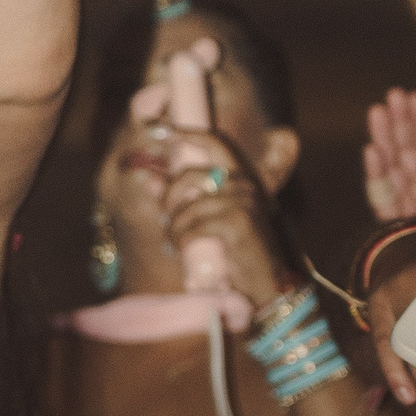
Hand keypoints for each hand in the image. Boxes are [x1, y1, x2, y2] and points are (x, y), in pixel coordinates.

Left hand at [146, 123, 292, 308]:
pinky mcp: (238, 223)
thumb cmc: (236, 251)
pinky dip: (181, 239)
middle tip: (165, 218)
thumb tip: (147, 177)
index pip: (215, 141)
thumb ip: (181, 197)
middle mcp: (244, 184)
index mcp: (241, 177)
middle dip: (168, 196)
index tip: (162, 130)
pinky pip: (194, 226)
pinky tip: (180, 249)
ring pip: (188, 206)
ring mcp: (243, 201)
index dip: (187, 132)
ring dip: (173, 227)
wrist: (268, 286)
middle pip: (189, 175)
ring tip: (173, 241)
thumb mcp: (209, 219)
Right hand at [362, 87, 415, 218]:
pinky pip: (382, 198)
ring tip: (378, 111)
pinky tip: (372, 149)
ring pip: (393, 168)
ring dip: (385, 139)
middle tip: (394, 95)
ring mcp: (408, 210)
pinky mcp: (394, 228)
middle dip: (401, 124)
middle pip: (409, 154)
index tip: (415, 97)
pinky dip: (377, 174)